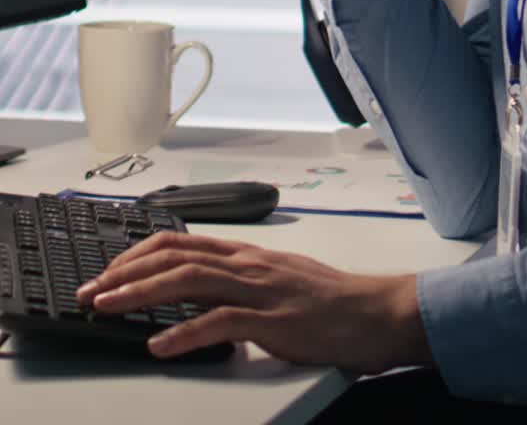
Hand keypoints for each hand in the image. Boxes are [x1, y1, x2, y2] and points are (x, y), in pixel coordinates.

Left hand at [76, 232, 431, 370]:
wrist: (374, 312)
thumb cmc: (327, 302)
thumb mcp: (274, 282)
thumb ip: (234, 284)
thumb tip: (191, 297)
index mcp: (245, 255)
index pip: (178, 242)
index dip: (136, 255)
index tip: (107, 273)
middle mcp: (247, 264)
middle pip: (174, 256)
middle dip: (124, 272)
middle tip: (92, 291)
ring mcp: (259, 289)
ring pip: (188, 281)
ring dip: (140, 294)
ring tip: (108, 308)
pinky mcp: (272, 319)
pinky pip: (220, 323)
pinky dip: (185, 333)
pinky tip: (160, 345)